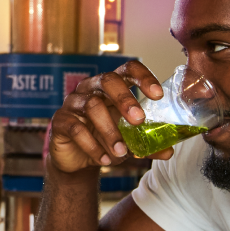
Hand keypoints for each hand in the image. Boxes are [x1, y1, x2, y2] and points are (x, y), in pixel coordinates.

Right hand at [49, 60, 171, 173]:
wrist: (77, 160)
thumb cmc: (105, 141)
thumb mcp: (130, 142)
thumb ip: (148, 145)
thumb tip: (169, 151)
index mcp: (112, 86)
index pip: (128, 70)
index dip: (144, 77)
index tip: (158, 95)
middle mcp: (92, 88)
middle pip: (108, 80)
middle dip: (125, 99)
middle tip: (139, 120)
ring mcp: (74, 102)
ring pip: (92, 106)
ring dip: (110, 131)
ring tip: (122, 152)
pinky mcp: (60, 120)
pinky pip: (76, 128)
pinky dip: (92, 146)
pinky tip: (105, 159)